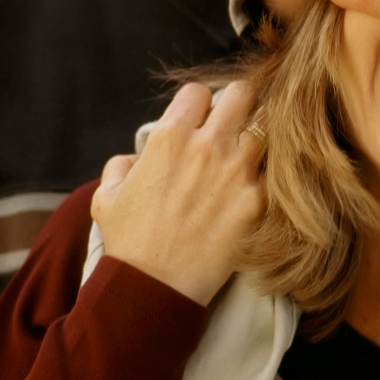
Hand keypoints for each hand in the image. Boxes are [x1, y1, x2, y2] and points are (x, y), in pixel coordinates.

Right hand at [90, 82, 265, 305]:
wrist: (155, 287)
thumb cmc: (129, 242)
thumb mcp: (106, 196)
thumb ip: (122, 165)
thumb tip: (136, 158)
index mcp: (170, 137)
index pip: (199, 92)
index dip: (198, 106)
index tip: (198, 123)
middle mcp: (207, 146)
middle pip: (244, 94)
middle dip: (239, 106)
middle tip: (235, 126)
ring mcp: (237, 171)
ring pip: (265, 130)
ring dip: (255, 142)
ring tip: (244, 161)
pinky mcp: (258, 200)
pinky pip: (272, 172)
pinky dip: (265, 179)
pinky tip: (254, 192)